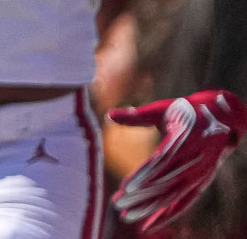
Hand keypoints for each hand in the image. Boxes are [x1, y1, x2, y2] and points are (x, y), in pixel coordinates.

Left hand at [108, 89, 245, 231]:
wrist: (223, 119)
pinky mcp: (201, 183)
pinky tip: (150, 224)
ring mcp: (199, 175)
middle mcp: (194, 162)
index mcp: (184, 142)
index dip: (144, 176)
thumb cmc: (188, 111)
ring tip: (127, 216)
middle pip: (165, 184)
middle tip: (117, 204)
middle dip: (141, 196)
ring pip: (173, 197)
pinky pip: (184, 202)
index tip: (126, 187)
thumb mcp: (163, 109)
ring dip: (151, 208)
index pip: (161, 163)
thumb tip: (109, 114)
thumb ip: (137, 116)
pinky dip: (168, 214)